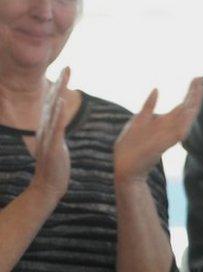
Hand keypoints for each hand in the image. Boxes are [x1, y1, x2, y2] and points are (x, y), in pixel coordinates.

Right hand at [29, 67, 71, 201]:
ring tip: (65, 77)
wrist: (48, 186)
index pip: (54, 103)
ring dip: (59, 92)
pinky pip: (55, 126)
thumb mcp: (58, 145)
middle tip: (68, 66)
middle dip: (60, 83)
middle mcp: (46, 128)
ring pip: (53, 109)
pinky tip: (60, 100)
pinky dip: (57, 113)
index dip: (60, 87)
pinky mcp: (52, 145)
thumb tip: (61, 123)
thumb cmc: (56, 167)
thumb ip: (58, 132)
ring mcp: (48, 136)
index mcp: (49, 128)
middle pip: (53, 101)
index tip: (67, 72)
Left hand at [114, 77, 202, 185]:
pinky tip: (190, 113)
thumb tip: (157, 89)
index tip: (197, 78)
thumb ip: (149, 105)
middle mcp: (170, 128)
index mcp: (165, 122)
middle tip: (200, 78)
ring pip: (185, 119)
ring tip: (200, 91)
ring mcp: (168, 136)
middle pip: (187, 109)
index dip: (190, 92)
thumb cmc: (131, 145)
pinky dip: (185, 122)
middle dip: (194, 95)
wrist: (126, 166)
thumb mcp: (139, 120)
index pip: (183, 105)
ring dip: (193, 106)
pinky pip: (178, 132)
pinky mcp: (163, 144)